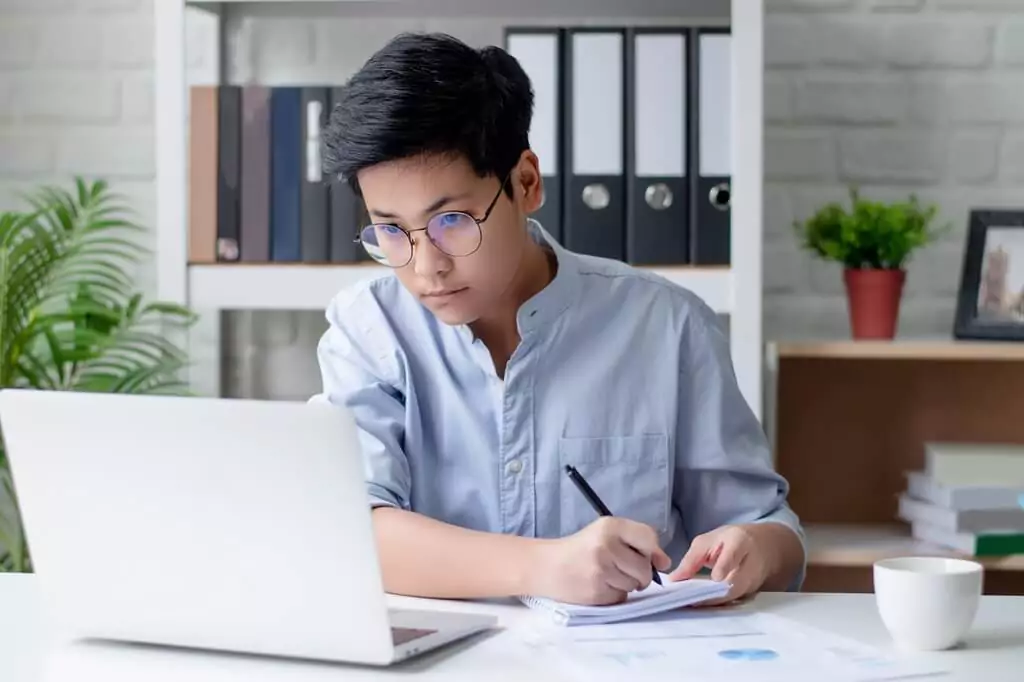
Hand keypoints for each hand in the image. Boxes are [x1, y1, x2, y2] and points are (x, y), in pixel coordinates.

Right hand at [531, 517, 671, 605]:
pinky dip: (614, 594)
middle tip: (622, 569)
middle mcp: (606, 545)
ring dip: (626, 584)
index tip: (652, 559)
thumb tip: (665, 563)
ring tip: (606, 576)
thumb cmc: (580, 549)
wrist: (547, 566)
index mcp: (610, 526)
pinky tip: (599, 585)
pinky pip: (621, 597)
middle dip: (640, 573)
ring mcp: (600, 570)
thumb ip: (637, 541)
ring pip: (635, 585)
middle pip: (644, 567)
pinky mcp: (596, 592)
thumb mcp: (605, 533)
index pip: (648, 538)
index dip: (654, 552)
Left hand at [668, 524, 773, 605]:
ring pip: (732, 596)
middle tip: (689, 598)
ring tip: (689, 603)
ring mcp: (753, 582)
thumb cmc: (729, 541)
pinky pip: (731, 602)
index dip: (724, 566)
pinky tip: (698, 605)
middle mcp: (750, 564)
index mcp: (740, 542)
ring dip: (710, 602)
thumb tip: (675, 579)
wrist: (761, 547)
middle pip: (734, 582)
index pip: (734, 554)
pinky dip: (714, 605)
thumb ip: (692, 559)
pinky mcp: (749, 594)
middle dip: (711, 593)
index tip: (714, 577)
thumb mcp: (708, 541)